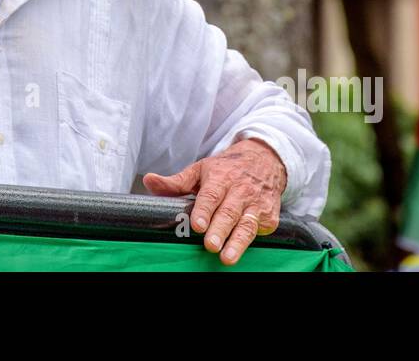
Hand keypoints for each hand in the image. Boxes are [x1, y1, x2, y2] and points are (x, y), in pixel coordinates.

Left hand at [142, 137, 287, 265]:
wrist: (265, 160)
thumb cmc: (226, 169)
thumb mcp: (201, 169)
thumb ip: (176, 182)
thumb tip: (149, 181)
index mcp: (220, 177)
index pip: (211, 194)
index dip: (204, 210)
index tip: (197, 225)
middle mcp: (240, 189)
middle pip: (228, 212)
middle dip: (219, 229)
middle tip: (209, 245)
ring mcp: (256, 203)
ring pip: (247, 224)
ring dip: (237, 242)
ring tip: (227, 257)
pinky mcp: (269, 216)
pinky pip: (261, 230)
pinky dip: (253, 241)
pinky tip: (242, 251)